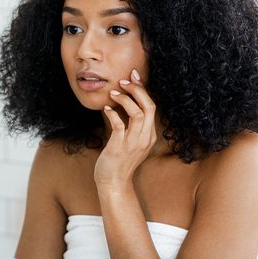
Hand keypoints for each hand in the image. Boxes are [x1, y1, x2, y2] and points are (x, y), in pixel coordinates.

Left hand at [94, 69, 157, 189]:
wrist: (114, 183)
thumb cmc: (119, 160)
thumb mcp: (130, 141)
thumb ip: (129, 124)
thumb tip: (120, 103)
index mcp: (149, 135)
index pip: (151, 106)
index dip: (143, 89)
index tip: (134, 76)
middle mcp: (145, 138)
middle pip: (149, 107)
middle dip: (138, 90)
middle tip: (124, 81)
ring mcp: (133, 143)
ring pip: (138, 114)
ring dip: (125, 100)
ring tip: (113, 92)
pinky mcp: (119, 147)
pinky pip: (119, 125)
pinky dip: (113, 113)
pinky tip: (106, 108)